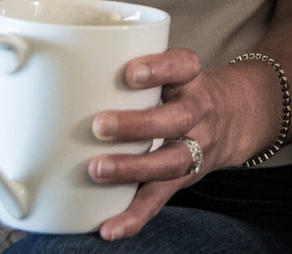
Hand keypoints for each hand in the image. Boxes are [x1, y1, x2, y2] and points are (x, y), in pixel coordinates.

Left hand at [87, 46, 234, 240]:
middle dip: (138, 124)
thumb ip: (134, 70)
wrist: (231, 118)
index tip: (130, 72)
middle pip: (176, 118)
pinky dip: (134, 216)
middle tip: (99, 124)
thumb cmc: (181, 90)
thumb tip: (60, 71)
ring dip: (132, 168)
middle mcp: (197, 112)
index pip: (183, 66)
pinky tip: (108, 226)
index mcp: (191, 79)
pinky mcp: (183, 179)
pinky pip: (159, 199)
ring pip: (169, 162)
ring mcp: (193, 147)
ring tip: (97, 169)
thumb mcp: (172, 69)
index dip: (160, 69)